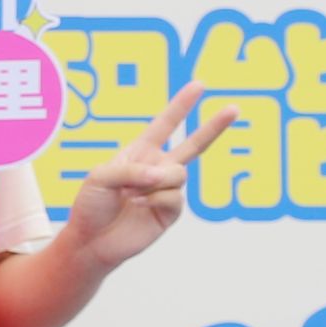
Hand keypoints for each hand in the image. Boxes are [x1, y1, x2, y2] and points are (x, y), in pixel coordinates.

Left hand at [58, 82, 231, 270]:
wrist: (92, 241)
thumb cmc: (91, 206)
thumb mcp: (99, 177)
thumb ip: (132, 170)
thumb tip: (166, 174)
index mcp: (139, 153)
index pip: (164, 125)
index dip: (181, 106)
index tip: (199, 85)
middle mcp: (157, 168)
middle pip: (193, 145)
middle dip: (214, 126)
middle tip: (234, 107)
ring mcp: (167, 190)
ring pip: (177, 173)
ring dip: (152, 182)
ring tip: (129, 195)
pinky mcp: (172, 211)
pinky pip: (175, 196)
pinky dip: (154, 199)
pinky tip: (138, 206)